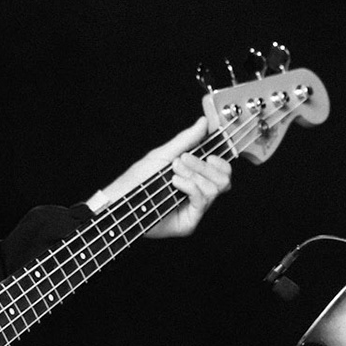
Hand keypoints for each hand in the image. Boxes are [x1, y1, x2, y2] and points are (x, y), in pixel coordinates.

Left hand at [87, 117, 233, 238]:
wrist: (121, 198)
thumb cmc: (138, 178)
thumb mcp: (164, 154)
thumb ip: (187, 140)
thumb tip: (203, 123)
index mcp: (195, 179)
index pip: (222, 172)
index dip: (221, 162)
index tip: (209, 155)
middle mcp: (198, 195)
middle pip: (224, 180)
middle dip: (204, 166)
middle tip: (182, 160)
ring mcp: (193, 209)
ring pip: (214, 189)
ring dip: (194, 175)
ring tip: (173, 171)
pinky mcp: (188, 222)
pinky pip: (202, 201)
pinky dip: (190, 186)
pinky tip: (175, 182)